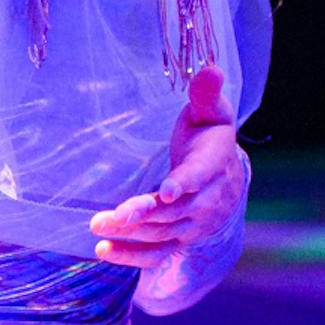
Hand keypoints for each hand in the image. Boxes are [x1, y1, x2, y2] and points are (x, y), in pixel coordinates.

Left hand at [88, 66, 248, 312]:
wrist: (227, 177)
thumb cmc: (210, 137)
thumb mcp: (211, 112)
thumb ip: (206, 94)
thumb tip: (209, 67)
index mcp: (214, 163)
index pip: (200, 176)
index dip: (184, 183)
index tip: (166, 191)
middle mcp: (208, 199)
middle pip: (174, 211)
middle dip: (142, 214)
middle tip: (109, 216)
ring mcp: (195, 224)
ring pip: (163, 233)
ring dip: (130, 234)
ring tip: (97, 226)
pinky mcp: (180, 239)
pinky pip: (158, 254)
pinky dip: (132, 257)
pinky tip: (103, 251)